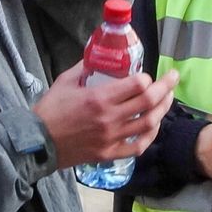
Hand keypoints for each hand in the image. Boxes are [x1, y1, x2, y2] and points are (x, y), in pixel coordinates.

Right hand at [33, 63, 178, 168]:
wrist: (37, 143)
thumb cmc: (49, 110)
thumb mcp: (65, 82)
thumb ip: (85, 68)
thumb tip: (99, 58)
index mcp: (100, 98)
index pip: (137, 84)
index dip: (147, 78)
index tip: (147, 76)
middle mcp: (110, 118)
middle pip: (149, 101)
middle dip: (166, 86)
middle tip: (173, 77)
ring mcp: (112, 137)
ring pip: (149, 123)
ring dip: (163, 109)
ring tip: (168, 98)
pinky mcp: (110, 153)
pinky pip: (138, 145)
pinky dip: (151, 135)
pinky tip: (154, 125)